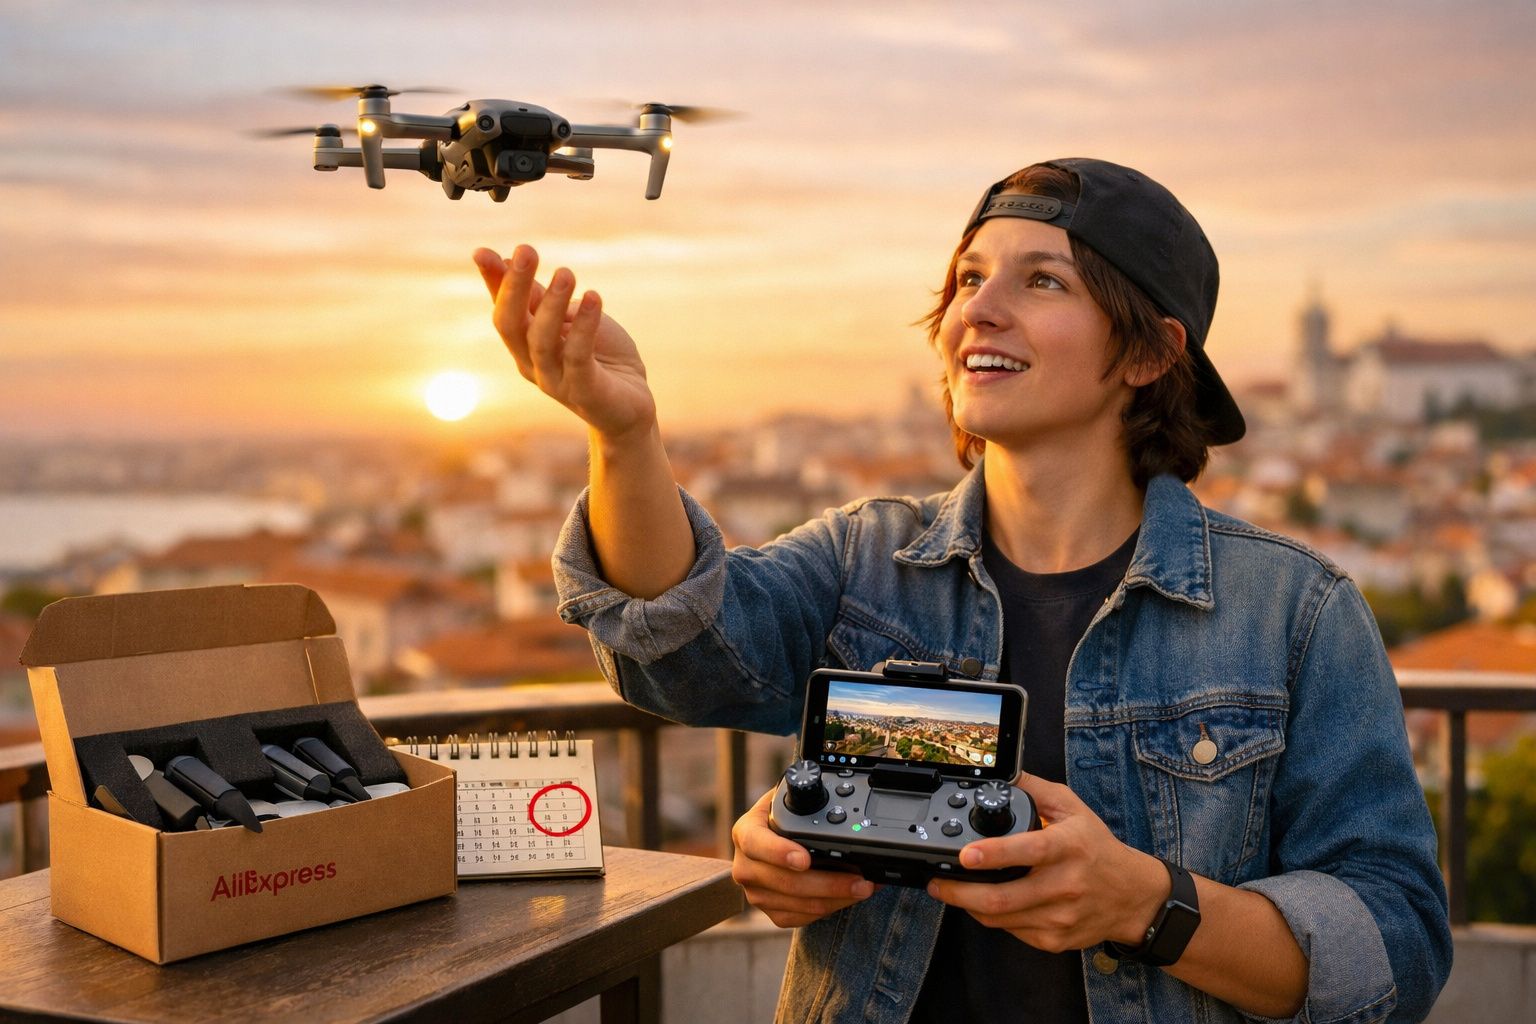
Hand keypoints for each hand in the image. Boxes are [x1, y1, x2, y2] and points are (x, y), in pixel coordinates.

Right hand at [473, 245, 655, 438]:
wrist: (630, 406)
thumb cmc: (600, 357)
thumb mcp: (570, 319)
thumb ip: (540, 296)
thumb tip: (507, 257)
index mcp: (525, 345)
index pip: (503, 310)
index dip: (494, 282)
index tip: (482, 251)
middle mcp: (532, 364)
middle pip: (511, 326)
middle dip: (514, 287)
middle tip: (525, 250)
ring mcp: (556, 381)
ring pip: (542, 341)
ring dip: (552, 304)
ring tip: (566, 272)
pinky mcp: (585, 392)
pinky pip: (578, 357)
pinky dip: (585, 327)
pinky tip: (593, 297)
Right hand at [731, 785, 875, 927]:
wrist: (770, 841)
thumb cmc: (781, 818)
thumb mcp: (784, 799)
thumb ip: (800, 796)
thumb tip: (831, 786)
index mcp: (745, 832)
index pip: (756, 843)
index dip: (780, 853)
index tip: (805, 859)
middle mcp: (745, 866)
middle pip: (786, 882)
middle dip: (830, 883)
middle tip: (861, 880)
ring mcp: (756, 892)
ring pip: (797, 904)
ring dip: (837, 898)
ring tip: (864, 887)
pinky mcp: (769, 911)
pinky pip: (799, 918)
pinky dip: (829, 909)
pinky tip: (847, 897)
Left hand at [926, 772, 1166, 952]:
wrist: (1132, 896)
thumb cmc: (1097, 848)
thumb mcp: (1072, 808)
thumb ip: (1034, 788)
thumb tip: (1002, 773)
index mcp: (1068, 847)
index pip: (1028, 851)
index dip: (994, 854)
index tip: (966, 855)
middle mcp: (1065, 885)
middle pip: (1002, 898)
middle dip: (960, 893)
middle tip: (937, 882)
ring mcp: (1059, 916)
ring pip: (1001, 919)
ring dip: (969, 905)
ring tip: (953, 891)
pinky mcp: (1055, 939)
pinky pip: (1011, 931)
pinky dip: (992, 918)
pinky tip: (986, 904)